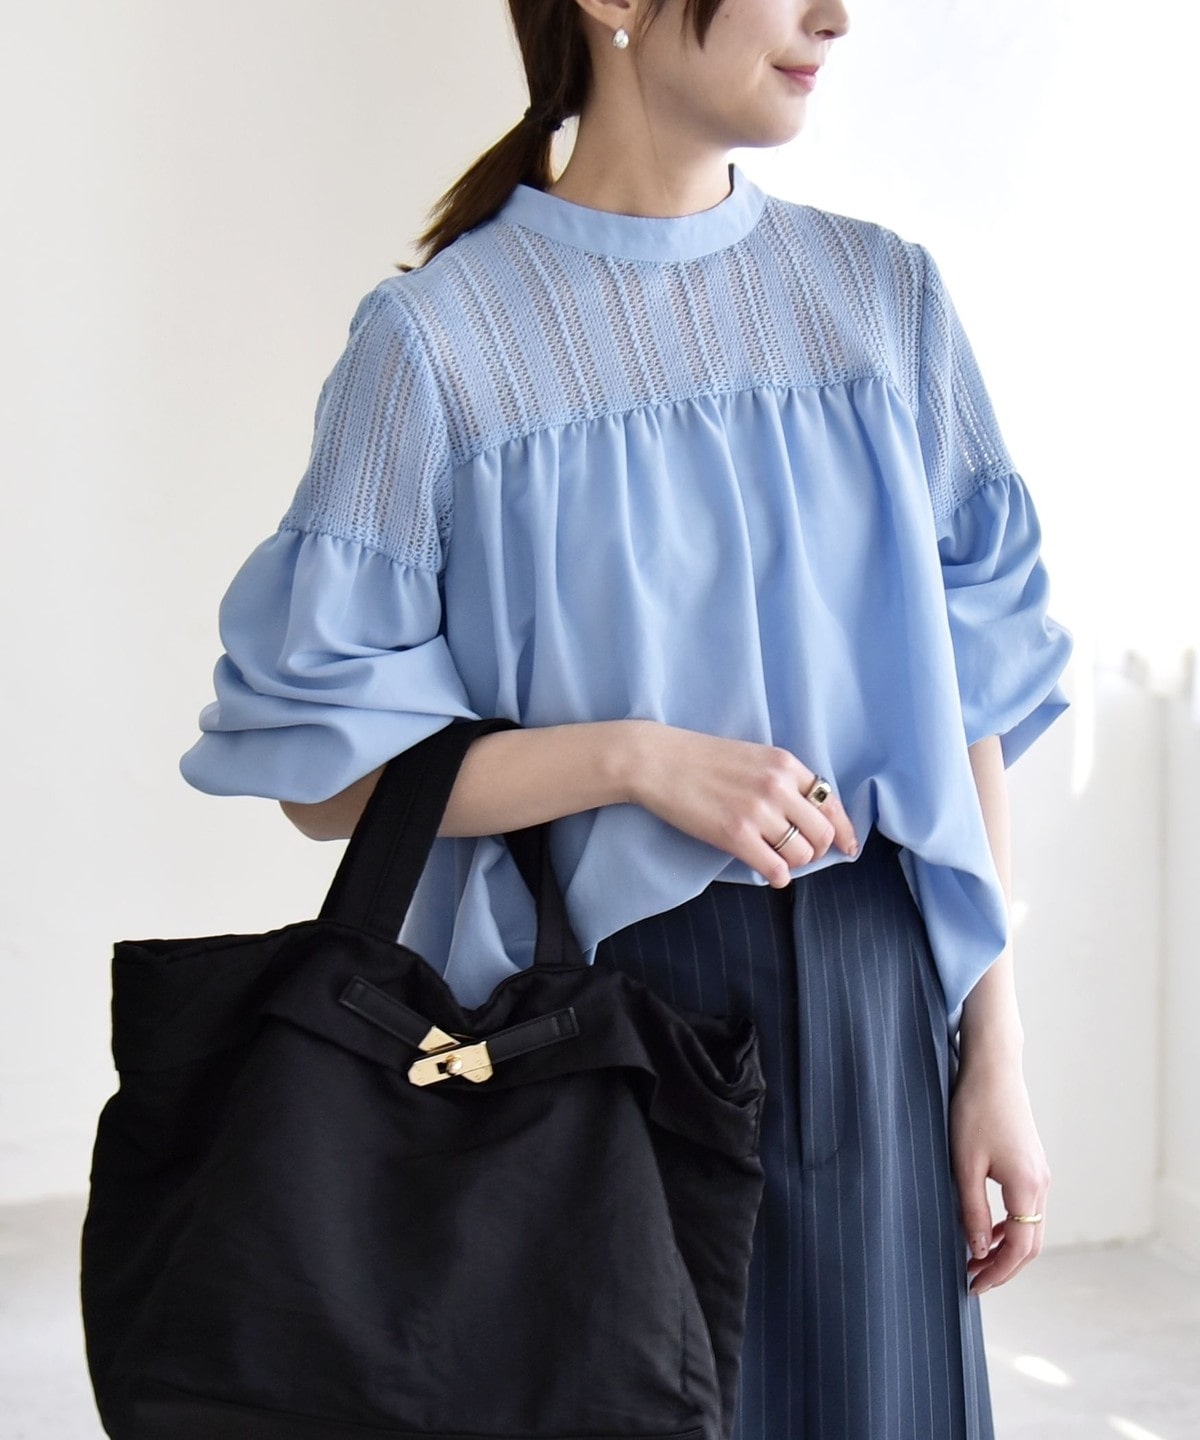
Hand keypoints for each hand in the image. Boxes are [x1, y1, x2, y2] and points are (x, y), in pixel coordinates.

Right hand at [625, 722, 858, 885]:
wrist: (657, 760)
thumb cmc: (700, 759)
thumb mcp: (752, 756)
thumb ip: (782, 779)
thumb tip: (807, 812)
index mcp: (784, 763)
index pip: (830, 802)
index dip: (843, 830)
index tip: (847, 846)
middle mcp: (777, 786)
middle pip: (822, 832)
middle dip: (817, 849)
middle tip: (801, 854)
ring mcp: (757, 811)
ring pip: (801, 853)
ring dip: (795, 862)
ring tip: (779, 860)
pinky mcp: (735, 834)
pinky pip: (775, 867)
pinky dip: (779, 876)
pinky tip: (772, 874)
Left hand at [949, 1048, 1050, 1296]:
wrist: (993, 1069)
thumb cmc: (974, 1111)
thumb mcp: (965, 1164)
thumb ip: (971, 1210)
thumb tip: (977, 1250)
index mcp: (1028, 1187)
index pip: (1018, 1249)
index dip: (996, 1273)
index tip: (971, 1286)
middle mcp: (1042, 1184)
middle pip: (1030, 1244)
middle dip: (1003, 1267)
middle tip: (972, 1280)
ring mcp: (1040, 1173)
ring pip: (1030, 1226)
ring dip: (1006, 1248)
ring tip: (974, 1259)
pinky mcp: (1032, 1163)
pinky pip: (1026, 1207)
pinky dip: (1009, 1226)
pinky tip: (984, 1229)